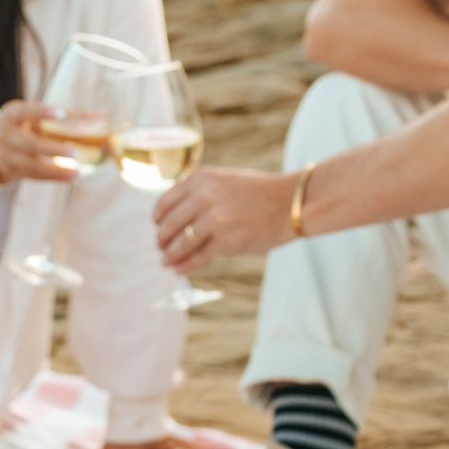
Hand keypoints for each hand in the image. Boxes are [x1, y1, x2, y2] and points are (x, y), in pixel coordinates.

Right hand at [0, 102, 84, 186]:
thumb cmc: (23, 124)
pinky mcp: (14, 172)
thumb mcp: (34, 114)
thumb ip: (63, 116)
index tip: (60, 112)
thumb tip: (103, 118)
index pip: (25, 111)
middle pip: (28, 144)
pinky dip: (54, 177)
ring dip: (55, 170)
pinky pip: (35, 176)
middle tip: (74, 152)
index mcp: (12, 115)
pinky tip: (72, 177)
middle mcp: (7, 135)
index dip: (42, 112)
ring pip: (32, 166)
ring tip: (77, 172)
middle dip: (51, 149)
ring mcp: (8, 157)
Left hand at [155, 168, 297, 268]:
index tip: (158, 227)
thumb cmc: (260, 193)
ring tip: (167, 262)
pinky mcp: (227, 241)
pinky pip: (198, 257)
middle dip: (162, 240)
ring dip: (170, 256)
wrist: (291, 202)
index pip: (166, 202)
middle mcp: (204, 197)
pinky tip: (180, 270)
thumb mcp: (225, 181)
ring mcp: (215, 220)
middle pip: (169, 225)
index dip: (158, 219)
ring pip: (181, 243)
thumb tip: (175, 218)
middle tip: (161, 248)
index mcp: (201, 179)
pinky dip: (186, 266)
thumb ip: (200, 193)